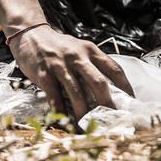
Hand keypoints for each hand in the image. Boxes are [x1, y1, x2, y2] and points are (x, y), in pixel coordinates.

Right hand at [9, 26, 133, 119]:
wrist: (30, 35)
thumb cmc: (59, 47)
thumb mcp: (80, 50)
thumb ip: (93, 65)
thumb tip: (110, 90)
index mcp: (91, 51)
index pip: (114, 69)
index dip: (125, 87)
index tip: (130, 103)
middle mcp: (78, 57)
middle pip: (98, 83)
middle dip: (107, 104)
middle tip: (112, 120)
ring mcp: (60, 65)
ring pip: (77, 93)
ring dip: (83, 112)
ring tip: (88, 125)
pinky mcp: (44, 74)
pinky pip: (55, 97)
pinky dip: (61, 111)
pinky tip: (65, 122)